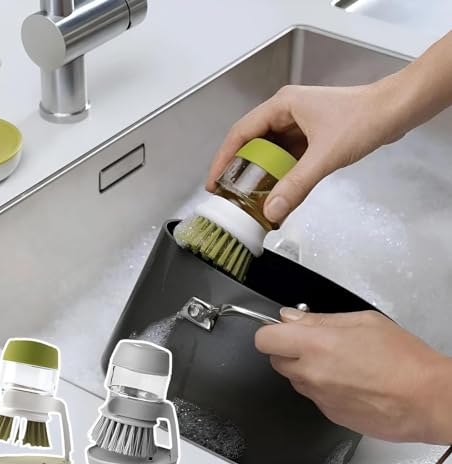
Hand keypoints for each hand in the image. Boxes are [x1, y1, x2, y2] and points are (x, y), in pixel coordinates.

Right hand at [207, 81, 405, 223]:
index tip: (213, 183)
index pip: (240, 133)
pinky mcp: (310, 136)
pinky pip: (286, 157)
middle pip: (251, 143)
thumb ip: (296, 185)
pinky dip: (280, 174)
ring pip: (269, 151)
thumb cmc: (362, 121)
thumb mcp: (324, 156)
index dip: (223, 159)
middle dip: (239, 169)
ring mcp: (298, 124)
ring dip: (260, 173)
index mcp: (281, 106)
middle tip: (230, 195)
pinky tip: (277, 191)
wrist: (396, 111)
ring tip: (250, 198)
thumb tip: (271, 212)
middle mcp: (285, 112)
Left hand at [255, 308, 451, 443]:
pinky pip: (314, 395)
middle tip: (315, 342)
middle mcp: (311, 373)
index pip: (264, 340)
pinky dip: (322, 386)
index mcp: (316, 345)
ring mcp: (319, 398)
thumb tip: (290, 317)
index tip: (282, 329)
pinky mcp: (330, 414)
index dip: (271, 332)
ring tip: (339, 361)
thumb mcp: (362, 321)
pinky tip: (348, 380)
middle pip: (276, 360)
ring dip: (306, 368)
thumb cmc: (403, 358)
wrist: (428, 399)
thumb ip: (319, 319)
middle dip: (288, 349)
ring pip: (295, 379)